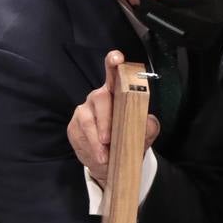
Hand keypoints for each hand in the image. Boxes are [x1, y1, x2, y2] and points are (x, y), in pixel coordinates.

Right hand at [67, 50, 159, 187]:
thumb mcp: (143, 136)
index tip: (117, 57)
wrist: (111, 165)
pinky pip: (79, 134)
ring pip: (87, 120)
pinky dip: (88, 147)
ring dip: (96, 140)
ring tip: (104, 156)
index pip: (114, 74)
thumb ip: (148, 127)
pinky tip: (97, 156)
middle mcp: (99, 97)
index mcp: (117, 94)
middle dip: (105, 121)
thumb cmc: (128, 142)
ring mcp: (84, 111)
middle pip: (100, 99)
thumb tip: (147, 120)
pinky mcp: (74, 126)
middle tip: (108, 140)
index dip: (114, 63)